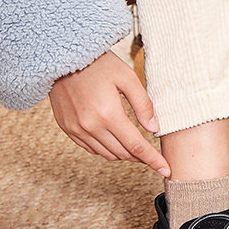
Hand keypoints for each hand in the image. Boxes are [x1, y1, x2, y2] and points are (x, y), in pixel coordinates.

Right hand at [49, 50, 171, 176]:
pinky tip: (114, 141)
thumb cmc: (98, 64)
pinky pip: (90, 148)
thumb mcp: (127, 78)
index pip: (136, 146)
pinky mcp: (67, 128)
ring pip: (106, 154)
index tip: (165, 171)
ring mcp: (76, 129)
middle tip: (152, 155)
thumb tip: (154, 128)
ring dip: (123, 155)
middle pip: (122, 153)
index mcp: (109, 114)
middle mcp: (91, 126)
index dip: (153, 160)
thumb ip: (143, 104)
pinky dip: (105, 149)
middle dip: (140, 157)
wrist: (63, 58)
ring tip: (135, 148)